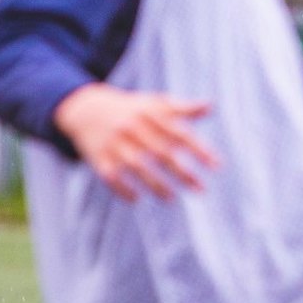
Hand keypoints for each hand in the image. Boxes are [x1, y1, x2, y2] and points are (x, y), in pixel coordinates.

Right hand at [53, 83, 217, 200]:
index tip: (216, 165)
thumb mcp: (154, 103)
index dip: (198, 149)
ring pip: (137, 166)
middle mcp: (132, 128)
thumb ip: (182, 108)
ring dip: (155, 184)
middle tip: (201, 190)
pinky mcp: (97, 157)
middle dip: (182, 173)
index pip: (178, 133)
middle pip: (160, 152)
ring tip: (172, 198)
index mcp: (149, 114)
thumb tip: (211, 106)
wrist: (86, 108)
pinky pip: (111, 176)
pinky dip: (123, 189)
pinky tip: (137, 199)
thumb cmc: (130, 108)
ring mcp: (113, 143)